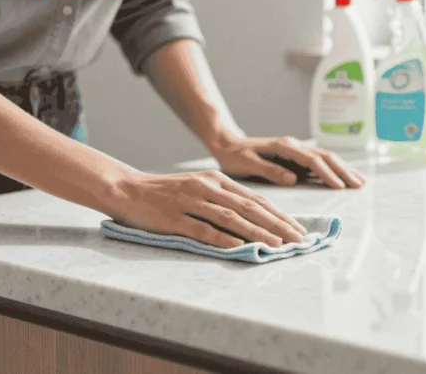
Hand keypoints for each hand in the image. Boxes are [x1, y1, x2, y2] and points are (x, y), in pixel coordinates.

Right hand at [107, 170, 305, 247]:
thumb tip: (255, 217)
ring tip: (277, 244)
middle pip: (250, 207)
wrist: (127, 188)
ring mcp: (191, 202)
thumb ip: (225, 199)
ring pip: (231, 218)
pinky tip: (240, 246)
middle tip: (298, 238)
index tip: (298, 228)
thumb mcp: (200, 187)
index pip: (256, 199)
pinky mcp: (174, 218)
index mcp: (217, 180)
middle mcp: (207, 188)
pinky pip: (203, 229)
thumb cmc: (167, 192)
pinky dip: (223, 238)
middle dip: (277, 224)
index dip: (279, 214)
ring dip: (257, 232)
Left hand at [209, 135, 365, 189]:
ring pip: (326, 158)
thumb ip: (270, 170)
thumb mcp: (247, 163)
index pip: (311, 160)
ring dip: (343, 169)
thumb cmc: (235, 155)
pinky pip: (320, 163)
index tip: (339, 186)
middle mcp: (295, 146)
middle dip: (343, 170)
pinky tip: (344, 178)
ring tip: (360, 182)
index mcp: (284, 147)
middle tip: (359, 185)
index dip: (327, 173)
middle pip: (325, 156)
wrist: (228, 143)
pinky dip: (335, 170)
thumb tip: (293, 179)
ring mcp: (297, 150)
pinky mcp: (297, 157)